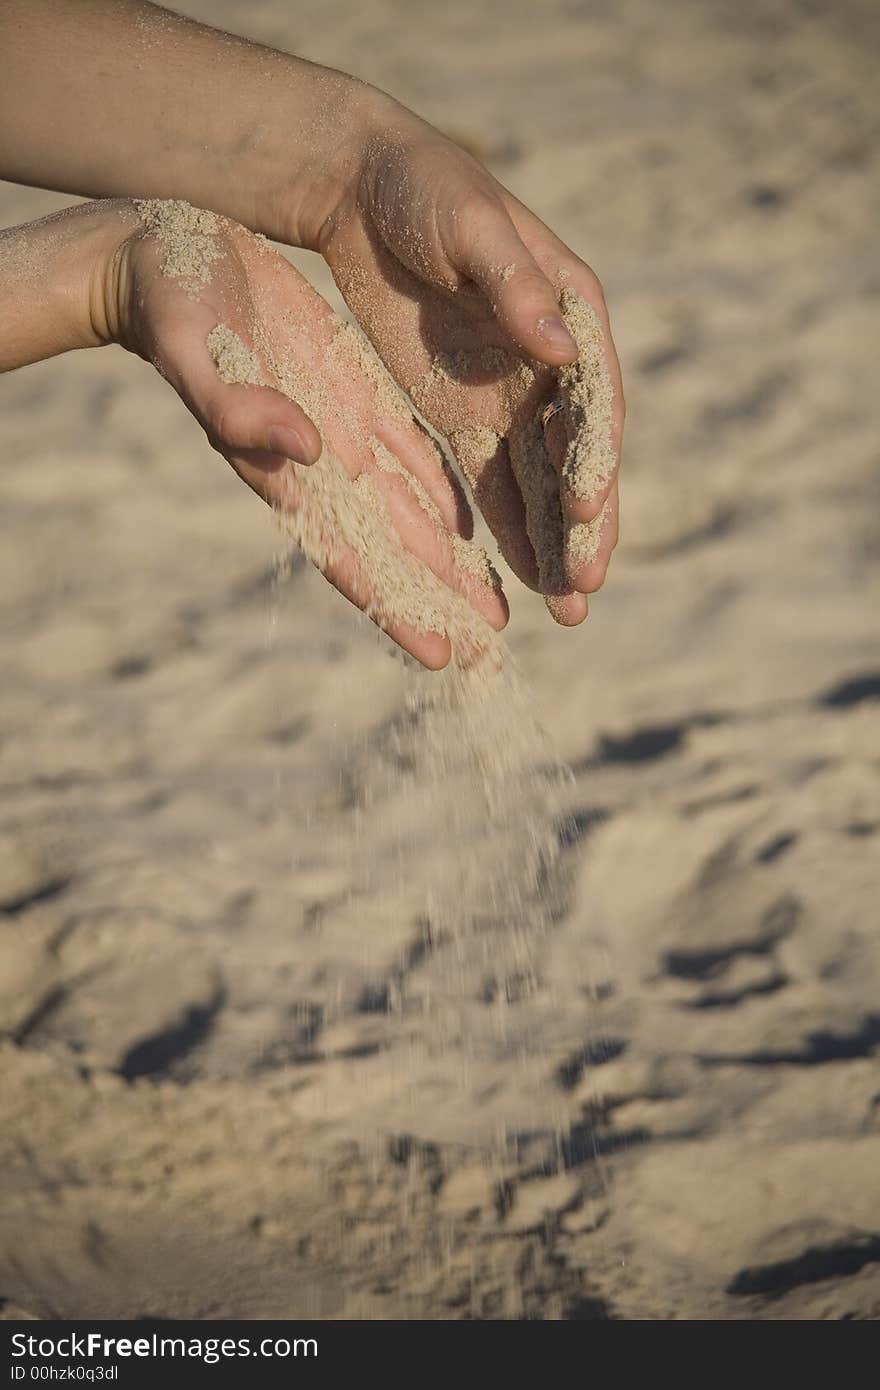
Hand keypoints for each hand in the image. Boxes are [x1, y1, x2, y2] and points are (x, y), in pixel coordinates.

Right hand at [109, 202, 507, 666]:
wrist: (162, 257)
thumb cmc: (166, 307)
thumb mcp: (193, 350)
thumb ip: (241, 407)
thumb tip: (308, 448)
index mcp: (281, 468)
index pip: (348, 553)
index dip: (394, 605)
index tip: (440, 653)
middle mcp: (317, 463)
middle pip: (390, 549)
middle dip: (439, 600)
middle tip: (491, 649)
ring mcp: (337, 430)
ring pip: (406, 510)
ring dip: (449, 561)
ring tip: (491, 606)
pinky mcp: (351, 390)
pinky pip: (408, 452)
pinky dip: (440, 492)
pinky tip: (472, 527)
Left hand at [315, 105, 624, 623]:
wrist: (359, 185)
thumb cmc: (421, 185)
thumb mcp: (468, 224)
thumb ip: (513, 284)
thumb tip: (560, 348)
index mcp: (568, 310)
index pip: (593, 399)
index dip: (592, 458)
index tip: (585, 512)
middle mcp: (550, 361)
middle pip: (576, 457)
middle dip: (585, 526)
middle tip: (586, 591)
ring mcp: (510, 393)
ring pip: (543, 483)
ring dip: (557, 544)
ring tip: (570, 611)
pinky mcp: (466, 414)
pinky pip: (496, 482)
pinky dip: (513, 530)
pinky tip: (525, 581)